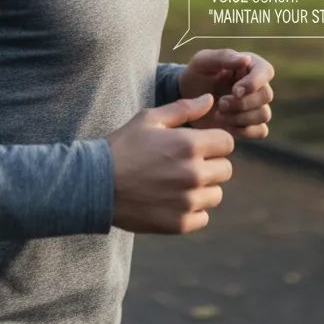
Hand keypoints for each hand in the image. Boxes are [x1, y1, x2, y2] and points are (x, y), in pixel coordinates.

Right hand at [106, 94, 233, 234]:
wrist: (96, 184)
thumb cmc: (123, 147)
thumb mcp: (149, 119)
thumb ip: (184, 109)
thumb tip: (210, 100)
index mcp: (189, 145)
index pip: (227, 143)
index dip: (214, 141)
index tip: (198, 145)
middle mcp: (194, 174)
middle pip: (226, 170)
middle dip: (210, 164)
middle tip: (184, 164)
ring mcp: (188, 201)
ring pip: (216, 194)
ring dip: (203, 188)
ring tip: (177, 182)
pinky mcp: (180, 224)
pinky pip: (203, 217)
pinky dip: (192, 210)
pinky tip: (172, 200)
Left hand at [177, 48, 274, 138]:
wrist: (186, 99)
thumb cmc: (196, 75)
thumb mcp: (202, 62)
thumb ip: (223, 57)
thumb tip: (246, 59)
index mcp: (249, 65)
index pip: (266, 71)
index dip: (254, 83)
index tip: (235, 91)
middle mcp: (256, 85)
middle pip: (266, 95)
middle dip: (242, 103)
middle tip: (221, 103)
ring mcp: (255, 106)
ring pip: (264, 114)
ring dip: (241, 117)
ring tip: (219, 114)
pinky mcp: (250, 124)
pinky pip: (261, 131)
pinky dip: (244, 130)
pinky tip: (226, 125)